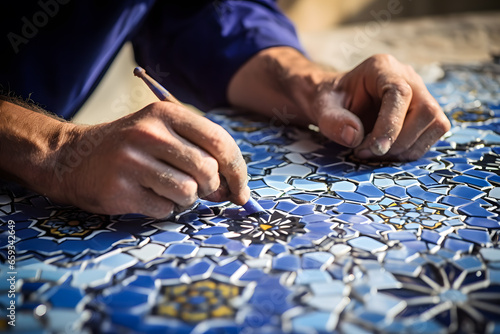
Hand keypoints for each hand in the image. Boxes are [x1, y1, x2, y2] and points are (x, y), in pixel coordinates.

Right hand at [55, 102, 248, 217]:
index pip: (219, 141)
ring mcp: (131, 161)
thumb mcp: (164, 133)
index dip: (238, 170)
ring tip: (168, 190)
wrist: (74, 158)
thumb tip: (234, 188)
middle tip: (199, 189)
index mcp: (166, 113)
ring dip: (186, 199)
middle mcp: (149, 132)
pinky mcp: (120, 189)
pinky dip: (164, 208)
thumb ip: (201, 151)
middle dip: (211, 187)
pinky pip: (165, 209)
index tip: (241, 191)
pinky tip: (146, 195)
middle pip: (207, 170)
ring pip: (189, 192)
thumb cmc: (132, 147)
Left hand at [228, 48, 449, 161]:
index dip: (392, 125)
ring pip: (435, 124)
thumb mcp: (321, 107)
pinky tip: (386, 152)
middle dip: (400, 141)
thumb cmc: (330, 100)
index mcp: (382, 68)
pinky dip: (411, 150)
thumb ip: (333, 121)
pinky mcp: (424, 113)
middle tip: (368, 153)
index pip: (400, 94)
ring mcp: (421, 94)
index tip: (375, 149)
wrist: (337, 100)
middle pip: (426, 111)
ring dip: (407, 148)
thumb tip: (354, 136)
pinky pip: (432, 134)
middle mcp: (407, 77)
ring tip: (375, 153)